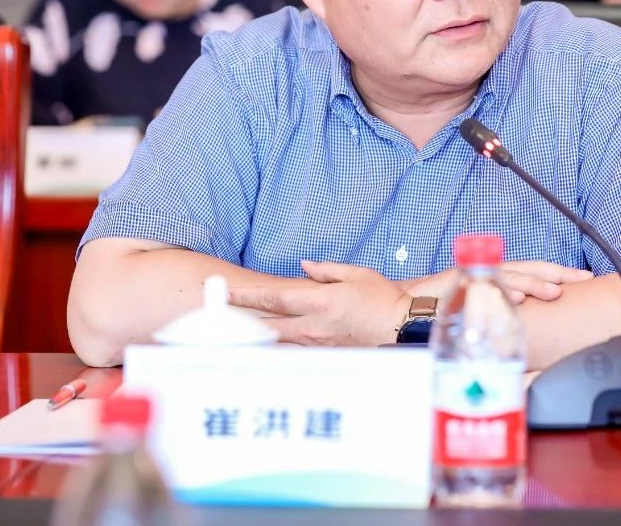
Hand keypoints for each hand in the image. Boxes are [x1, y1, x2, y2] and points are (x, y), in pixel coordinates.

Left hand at [228, 262, 408, 346]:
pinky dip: (278, 345)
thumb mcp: (356, 274)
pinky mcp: (325, 353)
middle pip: (268, 323)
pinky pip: (295, 349)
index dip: (246, 296)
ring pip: (278, 339)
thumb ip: (326, 270)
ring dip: (256, 333)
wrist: (402, 329)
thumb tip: (304, 267)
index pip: (274, 299)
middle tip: (218, 313)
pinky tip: (266, 344)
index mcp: (319, 301)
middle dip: (241, 318)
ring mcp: (318, 343)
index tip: (225, 292)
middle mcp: (313, 324)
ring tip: (235, 329)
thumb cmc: (383, 300)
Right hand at [400, 260, 593, 303]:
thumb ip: (502, 318)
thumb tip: (526, 329)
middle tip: (582, 278)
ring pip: (511, 277)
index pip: (534, 273)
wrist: (405, 310)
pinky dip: (502, 293)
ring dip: (535, 284)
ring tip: (556, 291)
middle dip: (557, 274)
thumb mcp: (481, 316)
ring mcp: (475, 277)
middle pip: (529, 269)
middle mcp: (489, 274)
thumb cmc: (442, 313)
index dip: (558, 274)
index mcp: (497, 279)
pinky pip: (484, 288)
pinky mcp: (460, 284)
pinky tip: (518, 300)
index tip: (583, 279)